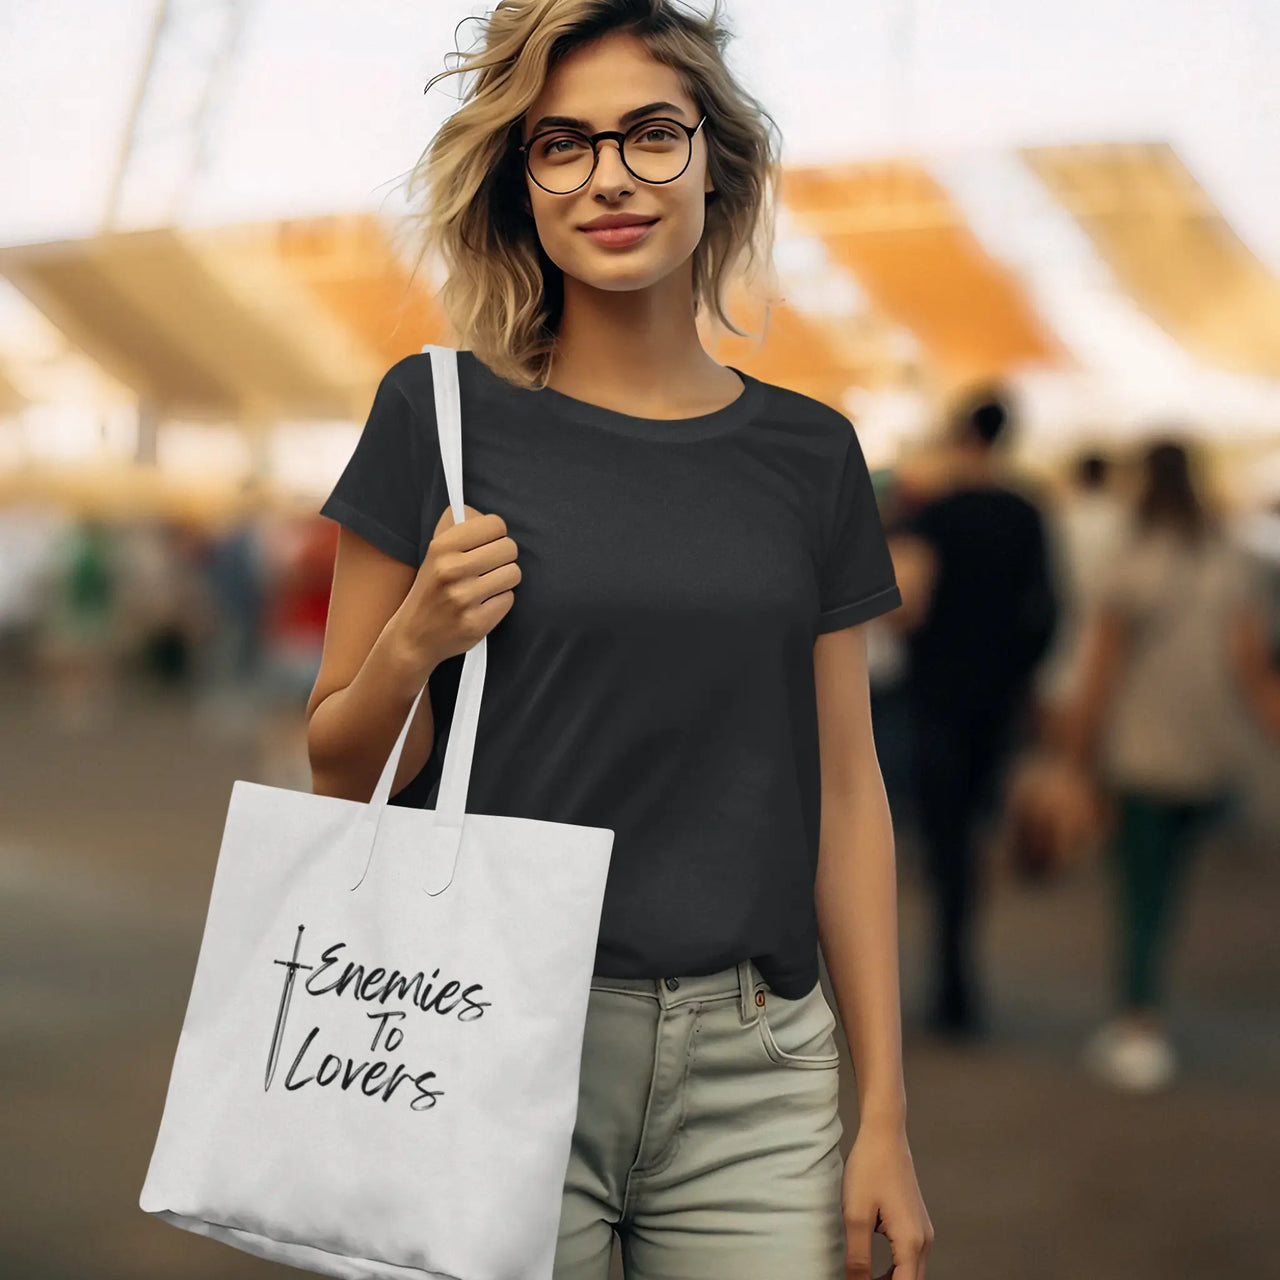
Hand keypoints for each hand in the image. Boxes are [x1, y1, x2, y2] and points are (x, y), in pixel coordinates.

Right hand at [392, 503, 519, 673]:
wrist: (414, 637)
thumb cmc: (431, 590)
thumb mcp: (435, 555)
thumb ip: (462, 533)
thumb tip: (491, 520)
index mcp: (442, 547)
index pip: (495, 525)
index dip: (497, 534)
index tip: (490, 543)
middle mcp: (451, 570)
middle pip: (509, 548)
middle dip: (504, 557)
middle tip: (490, 567)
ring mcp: (464, 598)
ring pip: (513, 573)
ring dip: (504, 580)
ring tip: (487, 586)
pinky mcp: (476, 622)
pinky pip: (508, 599)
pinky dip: (500, 601)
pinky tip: (483, 604)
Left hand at [842, 1117, 932, 1278]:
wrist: (884, 1135)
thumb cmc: (869, 1169)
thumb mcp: (856, 1216)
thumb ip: (858, 1257)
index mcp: (911, 1241)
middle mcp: (924, 1239)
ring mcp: (922, 1230)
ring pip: (911, 1271)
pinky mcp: (916, 1222)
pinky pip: (909, 1256)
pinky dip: (895, 1269)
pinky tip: (873, 1269)